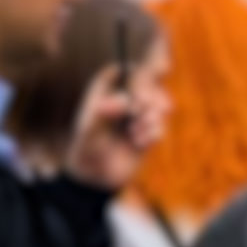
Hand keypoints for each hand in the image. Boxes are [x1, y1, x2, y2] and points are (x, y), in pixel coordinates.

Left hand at [68, 67, 160, 190]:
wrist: (96, 177)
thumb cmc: (86, 149)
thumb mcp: (89, 131)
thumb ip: (102, 114)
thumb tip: (124, 101)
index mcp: (104, 92)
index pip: (124, 70)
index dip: (135, 73)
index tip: (139, 85)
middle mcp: (123, 100)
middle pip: (149, 84)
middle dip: (151, 95)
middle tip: (145, 107)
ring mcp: (137, 116)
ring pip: (159, 104)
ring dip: (152, 117)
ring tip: (136, 132)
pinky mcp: (148, 132)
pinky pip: (161, 126)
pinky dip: (153, 133)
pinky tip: (139, 143)